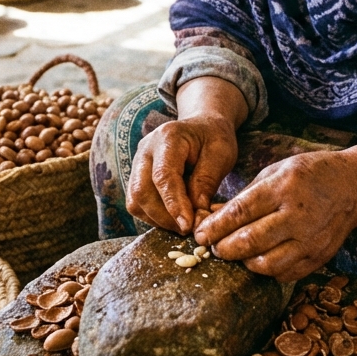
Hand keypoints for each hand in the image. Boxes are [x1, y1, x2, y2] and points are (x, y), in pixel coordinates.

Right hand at [126, 114, 238, 234]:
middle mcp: (145, 149)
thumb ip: (207, 181)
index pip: (163, 176)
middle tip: (189, 229)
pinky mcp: (136, 176)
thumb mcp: (221, 154)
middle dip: (164, 217)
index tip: (188, 225)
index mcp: (168, 137)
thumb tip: (196, 213)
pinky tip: (174, 218)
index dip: (174, 204)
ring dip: (158, 219)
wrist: (202, 126)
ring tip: (184, 224)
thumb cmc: (213, 138)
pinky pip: (137, 204)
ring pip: (135, 201)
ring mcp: (137, 163)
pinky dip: (154, 217)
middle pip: (141, 190)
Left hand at [194, 150, 356, 281]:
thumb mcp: (274, 172)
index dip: (215, 227)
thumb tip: (210, 217)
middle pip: (250, 242)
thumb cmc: (308, 175)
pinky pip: (284, 274)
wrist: (353, 187)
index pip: (241, 212)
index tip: (199, 235)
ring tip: (236, 253)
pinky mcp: (318, 258)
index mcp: (283, 188)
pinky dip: (266, 270)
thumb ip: (244, 196)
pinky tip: (259, 259)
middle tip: (213, 248)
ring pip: (266, 264)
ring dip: (244, 262)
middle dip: (224, 248)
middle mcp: (298, 216)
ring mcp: (310, 240)